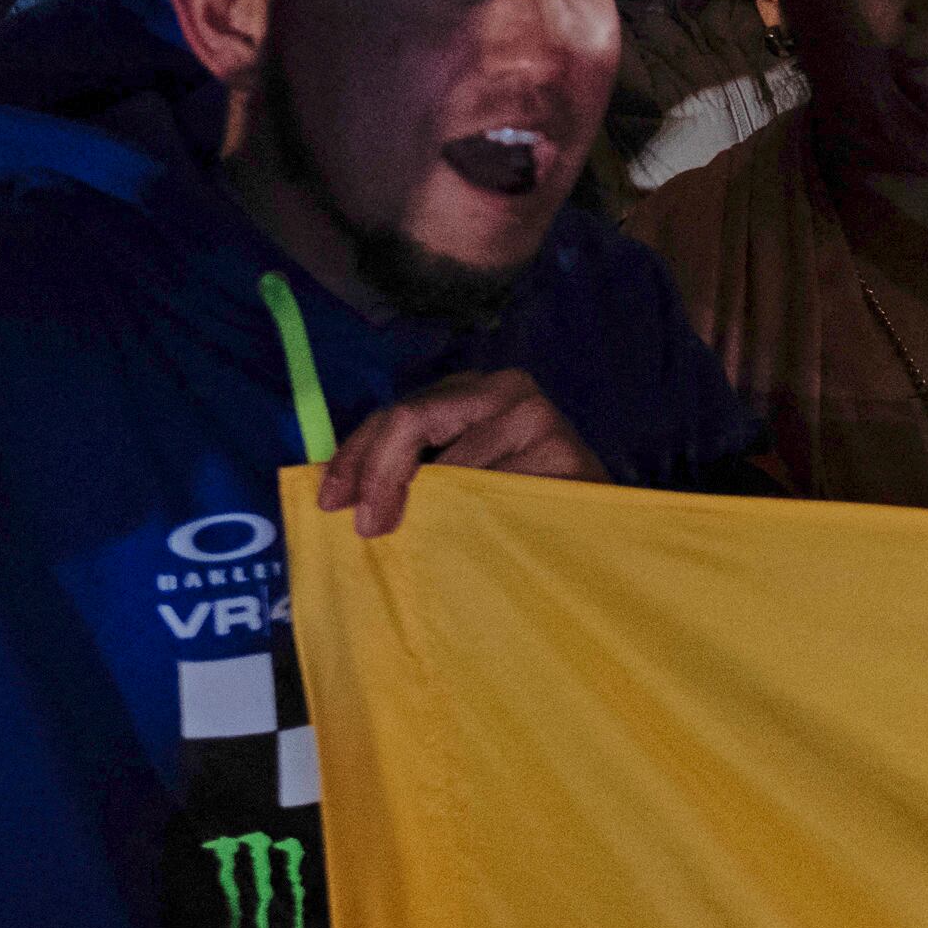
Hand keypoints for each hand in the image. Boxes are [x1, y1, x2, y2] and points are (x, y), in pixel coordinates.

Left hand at [314, 368, 602, 536]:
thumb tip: (337, 493)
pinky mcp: (563, 448)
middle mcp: (502, 386)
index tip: (330, 503)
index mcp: (469, 389)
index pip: (396, 413)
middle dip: (378, 474)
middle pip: (412, 419)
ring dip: (427, 507)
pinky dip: (472, 517)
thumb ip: (411, 472)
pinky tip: (466, 538)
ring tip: (416, 541)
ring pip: (451, 462)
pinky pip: (496, 488)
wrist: (597, 532)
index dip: (355, 456)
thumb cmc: (516, 505)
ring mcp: (535, 413)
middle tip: (367, 528)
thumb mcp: (454, 478)